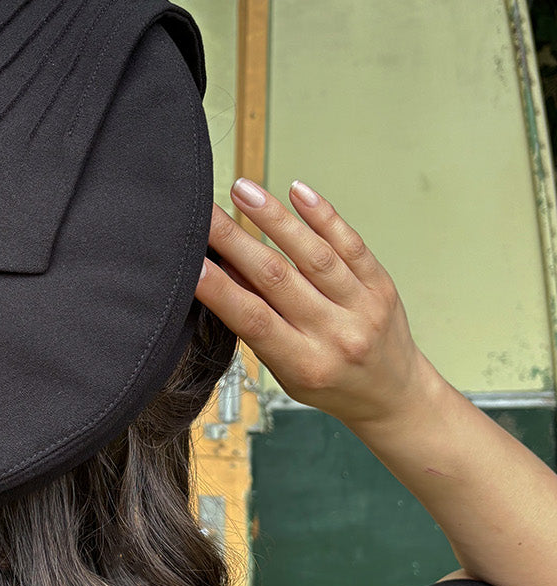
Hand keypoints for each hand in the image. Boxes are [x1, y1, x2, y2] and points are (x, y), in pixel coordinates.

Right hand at [193, 178, 431, 429]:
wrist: (393, 395)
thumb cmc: (329, 384)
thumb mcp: (286, 370)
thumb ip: (258, 326)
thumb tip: (222, 272)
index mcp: (306, 364)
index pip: (255, 321)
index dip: (221, 290)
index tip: (192, 264)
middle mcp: (337, 335)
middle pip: (278, 280)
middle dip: (235, 242)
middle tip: (204, 214)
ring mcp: (363, 308)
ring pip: (313, 255)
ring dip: (274, 219)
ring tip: (243, 191)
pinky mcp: (382, 285)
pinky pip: (351, 244)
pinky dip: (323, 216)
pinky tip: (297, 191)